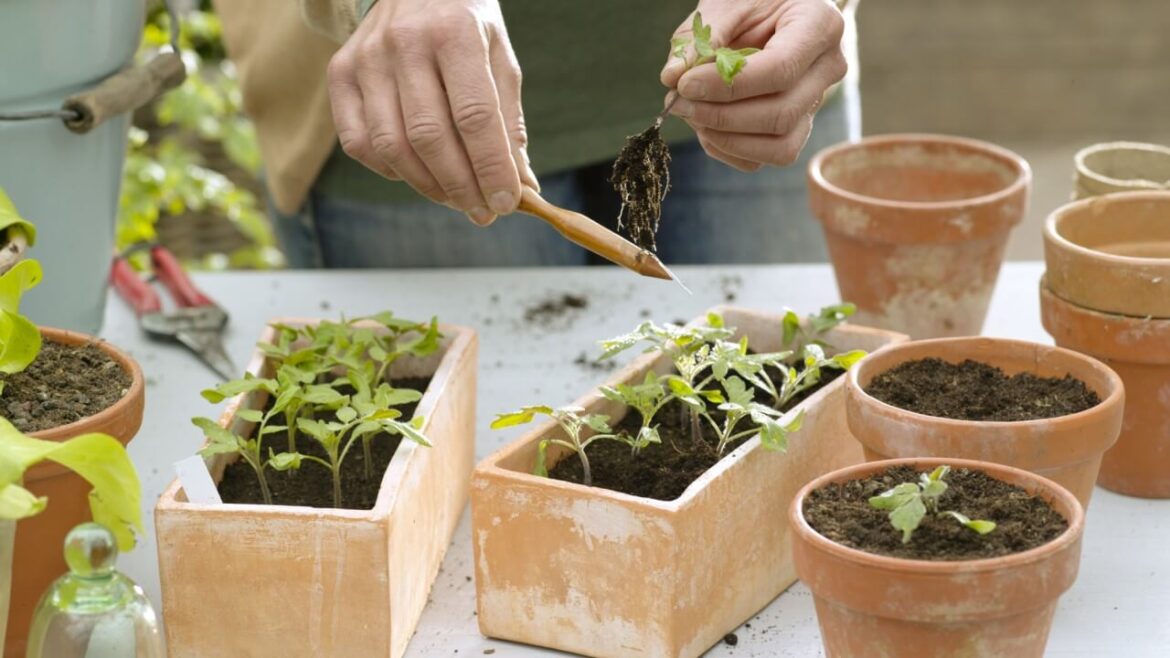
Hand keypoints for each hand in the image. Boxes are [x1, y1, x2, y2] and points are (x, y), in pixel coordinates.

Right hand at [326, 0, 537, 225]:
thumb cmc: (466, 26)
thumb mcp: (499, 59)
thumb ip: (509, 121)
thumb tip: (521, 185)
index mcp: (455, 32)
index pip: (474, 116)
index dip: (492, 168)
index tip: (508, 203)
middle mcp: (404, 43)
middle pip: (430, 137)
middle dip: (461, 186)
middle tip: (484, 212)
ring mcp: (366, 58)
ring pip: (392, 147)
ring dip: (428, 186)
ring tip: (456, 199)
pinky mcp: (340, 73)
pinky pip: (359, 143)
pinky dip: (390, 171)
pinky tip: (417, 173)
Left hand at [660, 0, 846, 170]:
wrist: (771, 9)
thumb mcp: (725, 4)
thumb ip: (699, 39)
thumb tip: (672, 78)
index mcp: (820, 26)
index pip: (779, 71)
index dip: (727, 87)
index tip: (685, 85)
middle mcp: (827, 69)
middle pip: (780, 115)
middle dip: (721, 116)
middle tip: (678, 102)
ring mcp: (816, 102)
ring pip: (780, 147)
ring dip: (726, 139)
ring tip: (691, 114)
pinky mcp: (798, 126)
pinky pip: (768, 155)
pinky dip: (731, 149)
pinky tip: (705, 126)